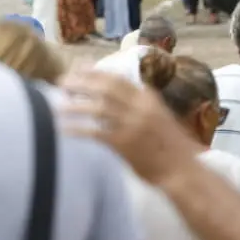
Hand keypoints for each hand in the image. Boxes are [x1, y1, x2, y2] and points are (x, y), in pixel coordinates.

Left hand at [60, 69, 202, 184]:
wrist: (182, 170)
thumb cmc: (170, 145)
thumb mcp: (159, 116)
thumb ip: (139, 103)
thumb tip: (113, 94)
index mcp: (148, 97)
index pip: (116, 78)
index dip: (94, 72)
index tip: (77, 68)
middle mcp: (139, 107)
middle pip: (103, 88)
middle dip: (80, 83)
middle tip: (61, 82)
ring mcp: (132, 125)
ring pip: (96, 108)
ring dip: (74, 105)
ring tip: (57, 105)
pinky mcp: (124, 144)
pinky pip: (95, 133)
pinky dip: (77, 129)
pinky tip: (64, 129)